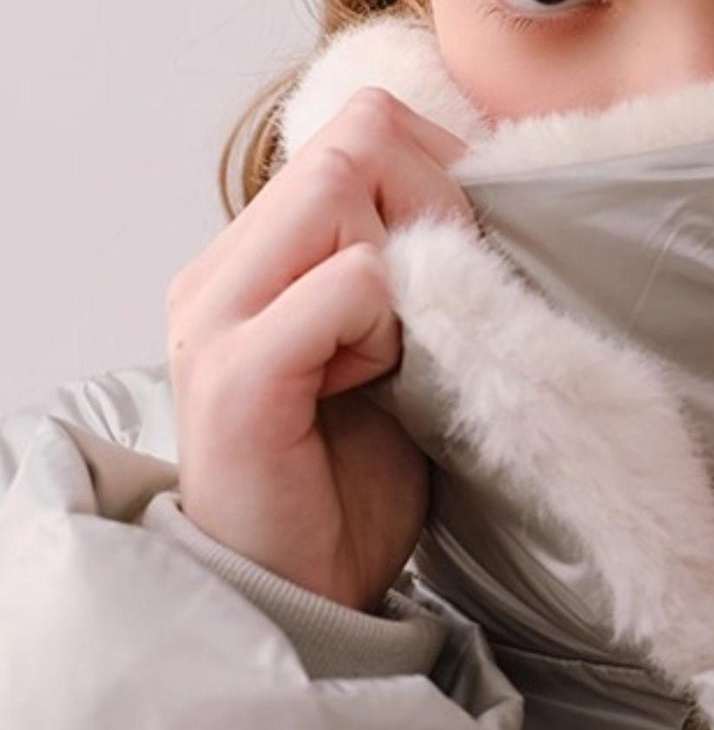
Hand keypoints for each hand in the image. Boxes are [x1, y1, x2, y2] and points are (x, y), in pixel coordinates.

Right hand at [166, 86, 476, 613]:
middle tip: (448, 306)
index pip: (357, 128)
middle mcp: (219, 269)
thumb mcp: (392, 350)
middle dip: (434, 208)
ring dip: (409, 268)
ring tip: (396, 357)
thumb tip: (480, 186)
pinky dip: (387, 325)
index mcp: (252, 254)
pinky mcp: (239, 372)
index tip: (465, 259)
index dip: (435, 172)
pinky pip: (348, 281)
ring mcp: (217, 315)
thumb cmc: (352, 484)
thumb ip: (410, 267)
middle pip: (355, 142)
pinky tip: (377, 386)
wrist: (306, 601)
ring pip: (343, 191)